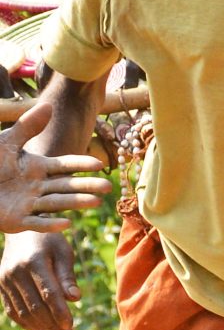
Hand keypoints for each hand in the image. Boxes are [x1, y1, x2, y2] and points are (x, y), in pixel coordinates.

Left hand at [0, 101, 107, 235]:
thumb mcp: (7, 142)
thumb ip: (27, 126)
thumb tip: (48, 104)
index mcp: (37, 167)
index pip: (65, 165)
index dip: (81, 164)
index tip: (100, 164)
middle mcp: (38, 186)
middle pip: (66, 186)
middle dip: (87, 186)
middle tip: (108, 187)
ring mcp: (28, 204)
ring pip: (56, 204)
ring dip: (76, 203)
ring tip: (96, 202)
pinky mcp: (16, 221)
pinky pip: (35, 223)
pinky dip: (50, 224)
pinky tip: (66, 223)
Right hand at [1, 228, 81, 329]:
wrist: (22, 233)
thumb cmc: (50, 242)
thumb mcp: (64, 253)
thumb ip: (68, 276)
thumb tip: (75, 298)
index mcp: (33, 262)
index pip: (48, 293)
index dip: (60, 312)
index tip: (71, 326)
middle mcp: (15, 273)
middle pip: (34, 307)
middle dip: (53, 325)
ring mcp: (5, 281)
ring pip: (23, 313)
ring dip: (42, 329)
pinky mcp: (1, 288)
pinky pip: (13, 311)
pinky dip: (28, 324)